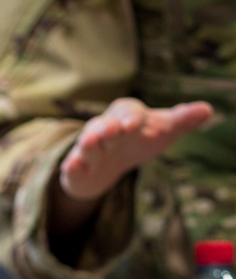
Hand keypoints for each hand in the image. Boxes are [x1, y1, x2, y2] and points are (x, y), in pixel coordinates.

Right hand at [55, 97, 212, 215]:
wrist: (109, 164)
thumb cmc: (138, 140)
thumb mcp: (162, 131)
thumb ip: (182, 121)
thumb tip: (207, 110)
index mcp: (125, 115)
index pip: (128, 111)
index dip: (130, 117)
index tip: (134, 124)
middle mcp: (104, 129)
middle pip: (103, 125)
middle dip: (105, 128)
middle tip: (109, 132)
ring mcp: (89, 149)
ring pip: (87, 144)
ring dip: (88, 144)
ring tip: (90, 144)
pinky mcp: (76, 169)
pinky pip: (72, 166)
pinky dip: (72, 165)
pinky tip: (73, 166)